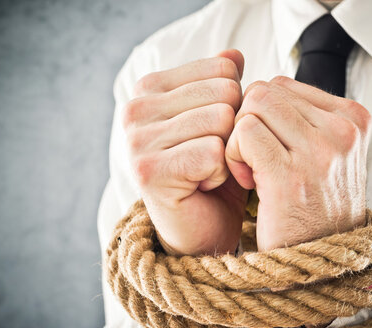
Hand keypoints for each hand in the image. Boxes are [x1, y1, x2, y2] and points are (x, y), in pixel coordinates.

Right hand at [124, 49, 247, 255]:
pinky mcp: (149, 171)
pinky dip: (221, 174)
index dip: (235, 107)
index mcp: (150, 88)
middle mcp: (135, 109)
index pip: (223, 71)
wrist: (201, 228)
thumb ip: (224, 85)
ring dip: (227, 153)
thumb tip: (235, 55)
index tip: (213, 135)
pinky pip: (213, 153)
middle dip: (233, 131)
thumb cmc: (212, 173)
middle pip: (225, 94)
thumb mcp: (223, 122)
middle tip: (213, 157)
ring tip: (206, 171)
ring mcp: (137, 140)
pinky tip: (202, 186)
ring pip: (221, 121)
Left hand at [225, 76, 370, 251]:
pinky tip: (248, 182)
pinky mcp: (290, 175)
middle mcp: (343, 131)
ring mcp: (320, 152)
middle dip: (248, 122)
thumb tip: (259, 89)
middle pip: (265, 90)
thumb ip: (303, 118)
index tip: (272, 150)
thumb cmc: (315, 208)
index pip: (283, 84)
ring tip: (253, 172)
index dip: (264, 114)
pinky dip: (234, 154)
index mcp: (354, 119)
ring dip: (239, 138)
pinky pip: (244, 132)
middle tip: (255, 161)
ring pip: (253, 105)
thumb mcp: (327, 155)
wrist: (321, 264)